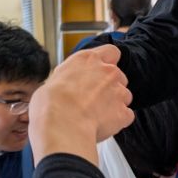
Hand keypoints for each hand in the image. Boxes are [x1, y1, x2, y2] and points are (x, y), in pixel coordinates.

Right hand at [29, 45, 133, 165]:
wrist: (62, 124)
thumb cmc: (51, 104)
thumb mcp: (53, 80)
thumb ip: (70, 77)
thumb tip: (68, 85)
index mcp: (88, 60)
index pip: (111, 52)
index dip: (108, 62)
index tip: (102, 70)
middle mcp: (107, 71)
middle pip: (118, 76)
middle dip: (110, 87)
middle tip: (95, 99)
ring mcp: (118, 91)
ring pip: (125, 95)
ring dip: (115, 104)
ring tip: (97, 115)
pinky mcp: (123, 111)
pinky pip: (127, 115)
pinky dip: (119, 120)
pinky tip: (103, 125)